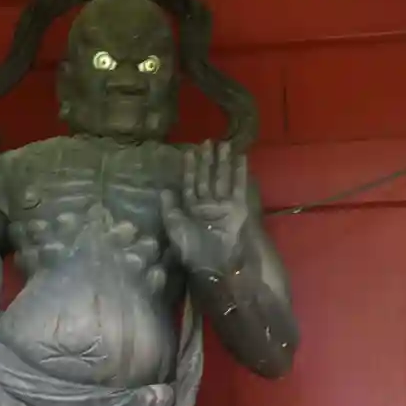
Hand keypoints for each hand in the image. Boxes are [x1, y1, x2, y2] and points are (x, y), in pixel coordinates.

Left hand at [161, 141, 249, 273]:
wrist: (217, 264)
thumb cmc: (193, 248)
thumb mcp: (175, 229)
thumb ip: (170, 209)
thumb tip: (165, 190)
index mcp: (191, 210)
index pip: (189, 184)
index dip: (189, 168)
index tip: (188, 151)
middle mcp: (207, 205)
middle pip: (206, 178)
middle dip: (206, 160)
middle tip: (207, 141)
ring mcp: (224, 205)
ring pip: (222, 178)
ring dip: (222, 161)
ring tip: (223, 144)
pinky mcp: (238, 207)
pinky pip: (238, 186)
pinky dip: (240, 172)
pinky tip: (240, 157)